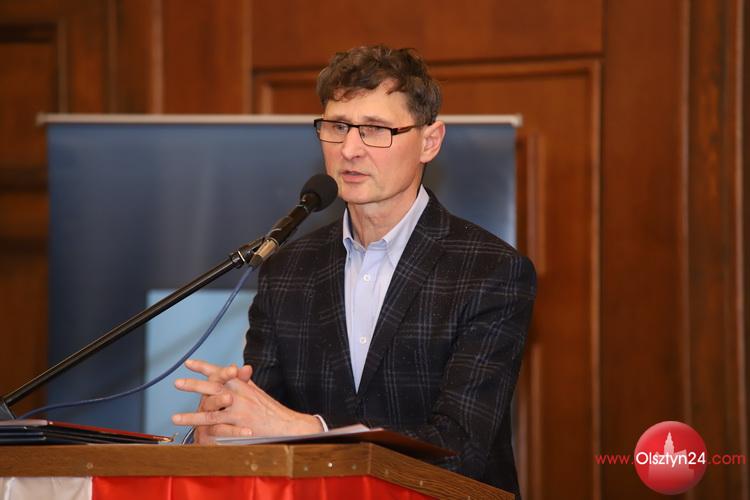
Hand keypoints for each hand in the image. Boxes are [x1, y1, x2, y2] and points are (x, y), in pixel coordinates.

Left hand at [172, 359, 322, 441]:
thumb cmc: (272, 409)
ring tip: (175, 418)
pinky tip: (195, 436)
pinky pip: (218, 429)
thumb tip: (239, 369)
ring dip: (191, 415)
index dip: (204, 367)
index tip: (189, 363)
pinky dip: (205, 433)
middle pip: (212, 387)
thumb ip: (245, 382)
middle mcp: (239, 395)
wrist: (287, 424)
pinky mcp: (239, 426)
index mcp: (242, 384)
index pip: (220, 372)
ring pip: (209, 412)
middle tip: (176, 383)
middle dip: (193, 385)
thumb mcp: (257, 391)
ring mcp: (238, 411)